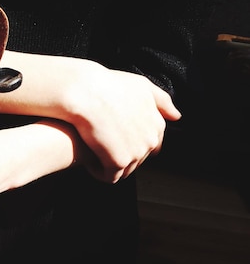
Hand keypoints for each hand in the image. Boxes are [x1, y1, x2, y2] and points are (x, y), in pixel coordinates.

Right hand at [62, 64, 181, 182]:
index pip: (152, 145)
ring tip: (94, 152)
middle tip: (103, 144)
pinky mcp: (118, 162)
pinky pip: (110, 177)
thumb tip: (176, 116)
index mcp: (157, 124)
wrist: (86, 93)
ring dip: (109, 165)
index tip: (118, 138)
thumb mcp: (142, 86)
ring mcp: (136, 153)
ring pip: (124, 170)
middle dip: (121, 155)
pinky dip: (99, 172)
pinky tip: (89, 162)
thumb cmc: (109, 86)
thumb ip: (161, 101)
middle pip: (137, 159)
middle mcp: (150, 140)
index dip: (133, 143)